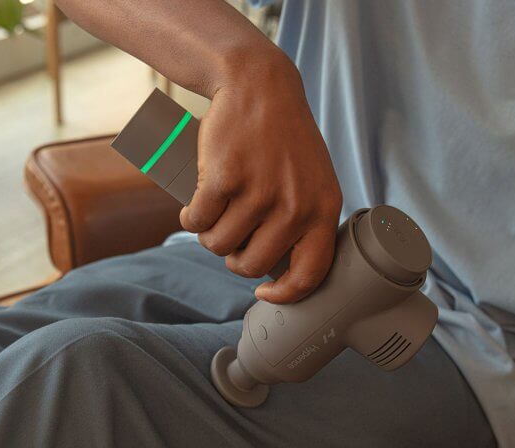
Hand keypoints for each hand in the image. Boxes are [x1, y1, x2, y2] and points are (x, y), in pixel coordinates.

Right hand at [180, 55, 342, 303]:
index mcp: (323, 209)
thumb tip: (280, 272)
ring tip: (213, 215)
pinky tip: (195, 206)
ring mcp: (259, 193)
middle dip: (234, 257)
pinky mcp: (224, 180)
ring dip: (209, 236)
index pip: (310, 274)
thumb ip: (306, 220)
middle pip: (252, 265)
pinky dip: (190, 218)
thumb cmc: (283, 138)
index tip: (264, 291)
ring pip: (220, 245)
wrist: (259, 86)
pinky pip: (197, 222)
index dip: (284, 293)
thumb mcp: (313, 179)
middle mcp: (295, 206)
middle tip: (231, 236)